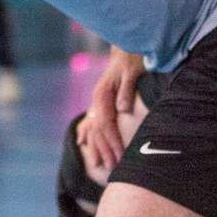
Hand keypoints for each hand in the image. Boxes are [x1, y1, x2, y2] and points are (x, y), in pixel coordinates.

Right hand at [77, 48, 144, 174]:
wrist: (126, 45)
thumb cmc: (131, 58)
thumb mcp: (132, 70)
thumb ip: (126, 89)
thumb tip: (121, 109)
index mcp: (103, 94)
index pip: (106, 124)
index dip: (113, 142)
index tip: (120, 157)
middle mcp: (97, 100)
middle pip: (99, 131)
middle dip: (107, 151)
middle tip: (114, 171)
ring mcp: (98, 102)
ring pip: (95, 130)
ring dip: (100, 149)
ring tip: (105, 167)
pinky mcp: (102, 102)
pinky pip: (93, 124)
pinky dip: (90, 136)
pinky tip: (84, 145)